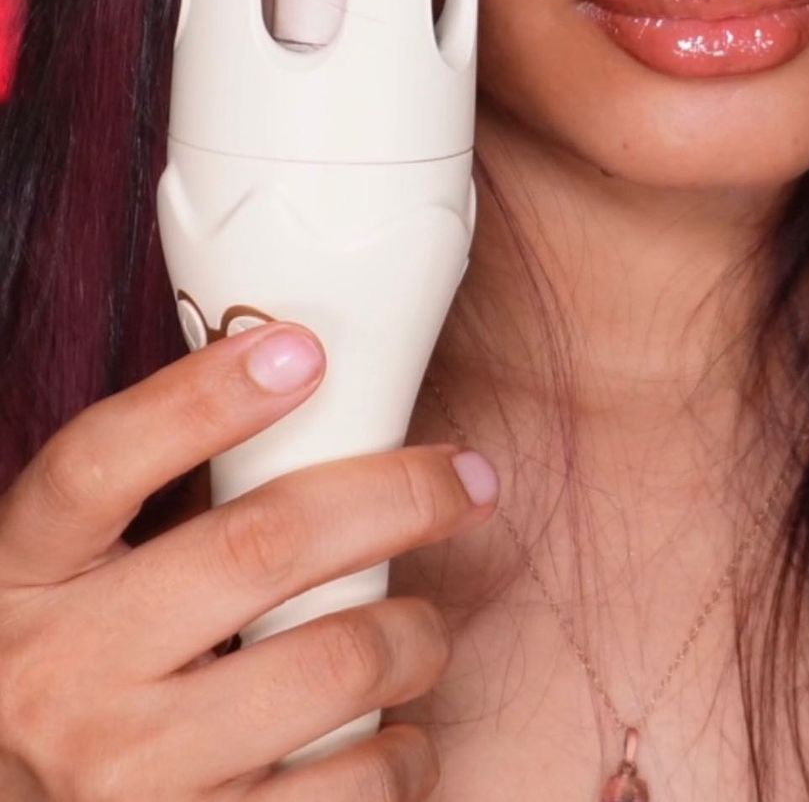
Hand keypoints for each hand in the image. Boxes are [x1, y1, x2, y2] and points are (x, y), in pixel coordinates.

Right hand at [0, 319, 497, 798]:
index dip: (204, 398)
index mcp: (25, 573)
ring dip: (414, 632)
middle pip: (260, 547)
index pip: (101, 461)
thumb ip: (151, 498)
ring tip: (421, 626)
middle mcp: (65, 673)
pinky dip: (402, 752)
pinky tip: (398, 730)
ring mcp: (129, 777)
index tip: (304, 351)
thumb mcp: (65, 575)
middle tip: (465, 479)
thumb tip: (306, 380)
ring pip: (333, 664)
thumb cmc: (69, 672)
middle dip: (396, 498)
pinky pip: (349, 789)